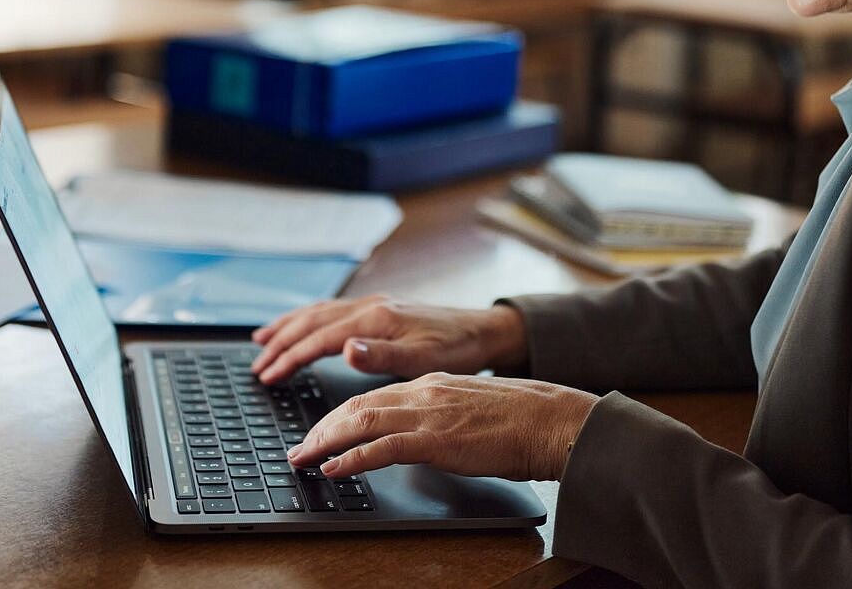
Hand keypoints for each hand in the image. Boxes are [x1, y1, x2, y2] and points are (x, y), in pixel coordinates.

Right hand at [248, 296, 526, 384]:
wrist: (486, 332)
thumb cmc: (459, 350)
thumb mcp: (425, 359)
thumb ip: (384, 356)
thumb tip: (345, 349)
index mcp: (377, 319)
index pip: (319, 339)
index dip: (290, 358)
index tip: (268, 376)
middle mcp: (371, 307)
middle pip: (312, 322)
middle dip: (280, 343)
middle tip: (256, 365)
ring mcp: (374, 306)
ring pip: (319, 312)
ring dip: (288, 326)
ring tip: (263, 340)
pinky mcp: (380, 310)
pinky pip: (332, 312)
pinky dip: (309, 320)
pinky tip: (304, 327)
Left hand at [287, 373, 599, 480]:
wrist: (552, 419)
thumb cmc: (521, 419)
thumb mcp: (470, 407)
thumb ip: (441, 413)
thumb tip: (422, 434)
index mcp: (432, 382)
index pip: (372, 396)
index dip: (339, 415)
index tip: (319, 433)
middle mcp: (424, 391)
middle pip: (357, 405)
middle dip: (321, 428)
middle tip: (299, 449)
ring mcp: (429, 413)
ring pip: (361, 421)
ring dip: (325, 442)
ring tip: (304, 459)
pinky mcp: (437, 439)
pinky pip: (382, 447)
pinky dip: (352, 458)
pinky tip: (334, 469)